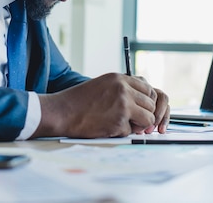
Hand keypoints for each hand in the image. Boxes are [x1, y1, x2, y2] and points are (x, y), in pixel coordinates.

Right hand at [33, 73, 169, 137]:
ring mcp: (122, 106)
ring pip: (148, 119)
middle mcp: (123, 90)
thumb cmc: (79, 100)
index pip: (148, 89)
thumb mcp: (103, 84)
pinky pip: (131, 131)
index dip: (147, 101)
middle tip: (133, 120)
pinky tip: (107, 127)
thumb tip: (142, 99)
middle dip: (144, 115)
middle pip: (151, 104)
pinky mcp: (119, 123)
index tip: (141, 108)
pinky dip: (121, 133)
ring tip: (122, 124)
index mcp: (119, 79)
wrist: (62, 112)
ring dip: (138, 125)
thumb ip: (122, 88)